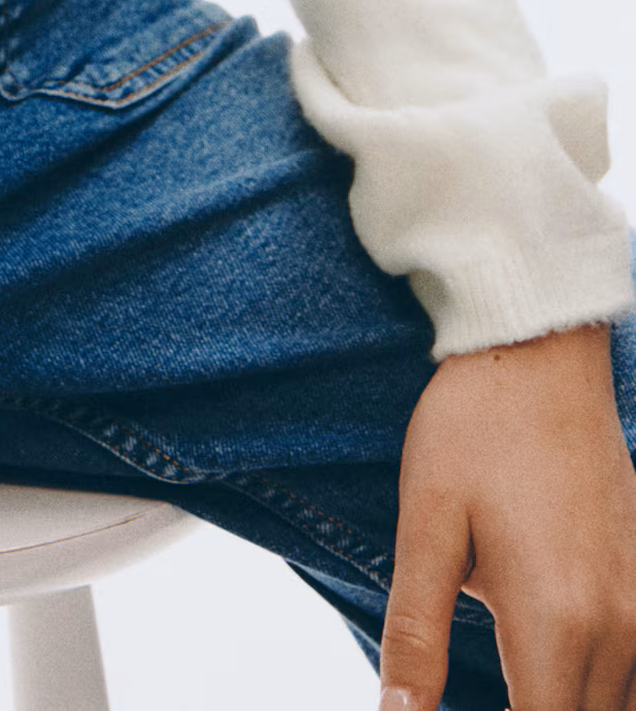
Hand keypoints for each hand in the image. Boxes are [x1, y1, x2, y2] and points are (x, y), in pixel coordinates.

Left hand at [381, 325, 635, 709]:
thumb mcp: (426, 526)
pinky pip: (634, 671)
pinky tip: (551, 665)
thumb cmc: (473, 430)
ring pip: (617, 705)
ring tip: (511, 680)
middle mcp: (617, 628)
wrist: (539, 353)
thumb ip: (416, 635)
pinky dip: (599, 686)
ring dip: (566, 704)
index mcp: (555, 623)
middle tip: (480, 692)